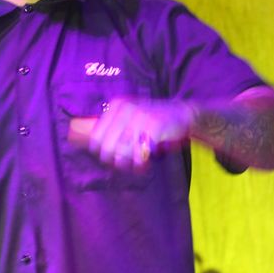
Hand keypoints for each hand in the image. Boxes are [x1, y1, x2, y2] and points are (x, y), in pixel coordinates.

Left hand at [69, 97, 193, 170]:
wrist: (182, 114)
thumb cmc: (153, 120)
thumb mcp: (131, 116)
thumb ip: (114, 127)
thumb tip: (91, 146)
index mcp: (117, 106)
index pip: (95, 136)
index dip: (99, 153)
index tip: (109, 160)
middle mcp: (126, 109)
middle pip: (107, 146)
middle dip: (113, 161)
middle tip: (122, 165)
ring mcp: (140, 116)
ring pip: (122, 152)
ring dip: (128, 164)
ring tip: (134, 166)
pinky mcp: (154, 126)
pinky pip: (140, 153)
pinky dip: (140, 163)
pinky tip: (143, 165)